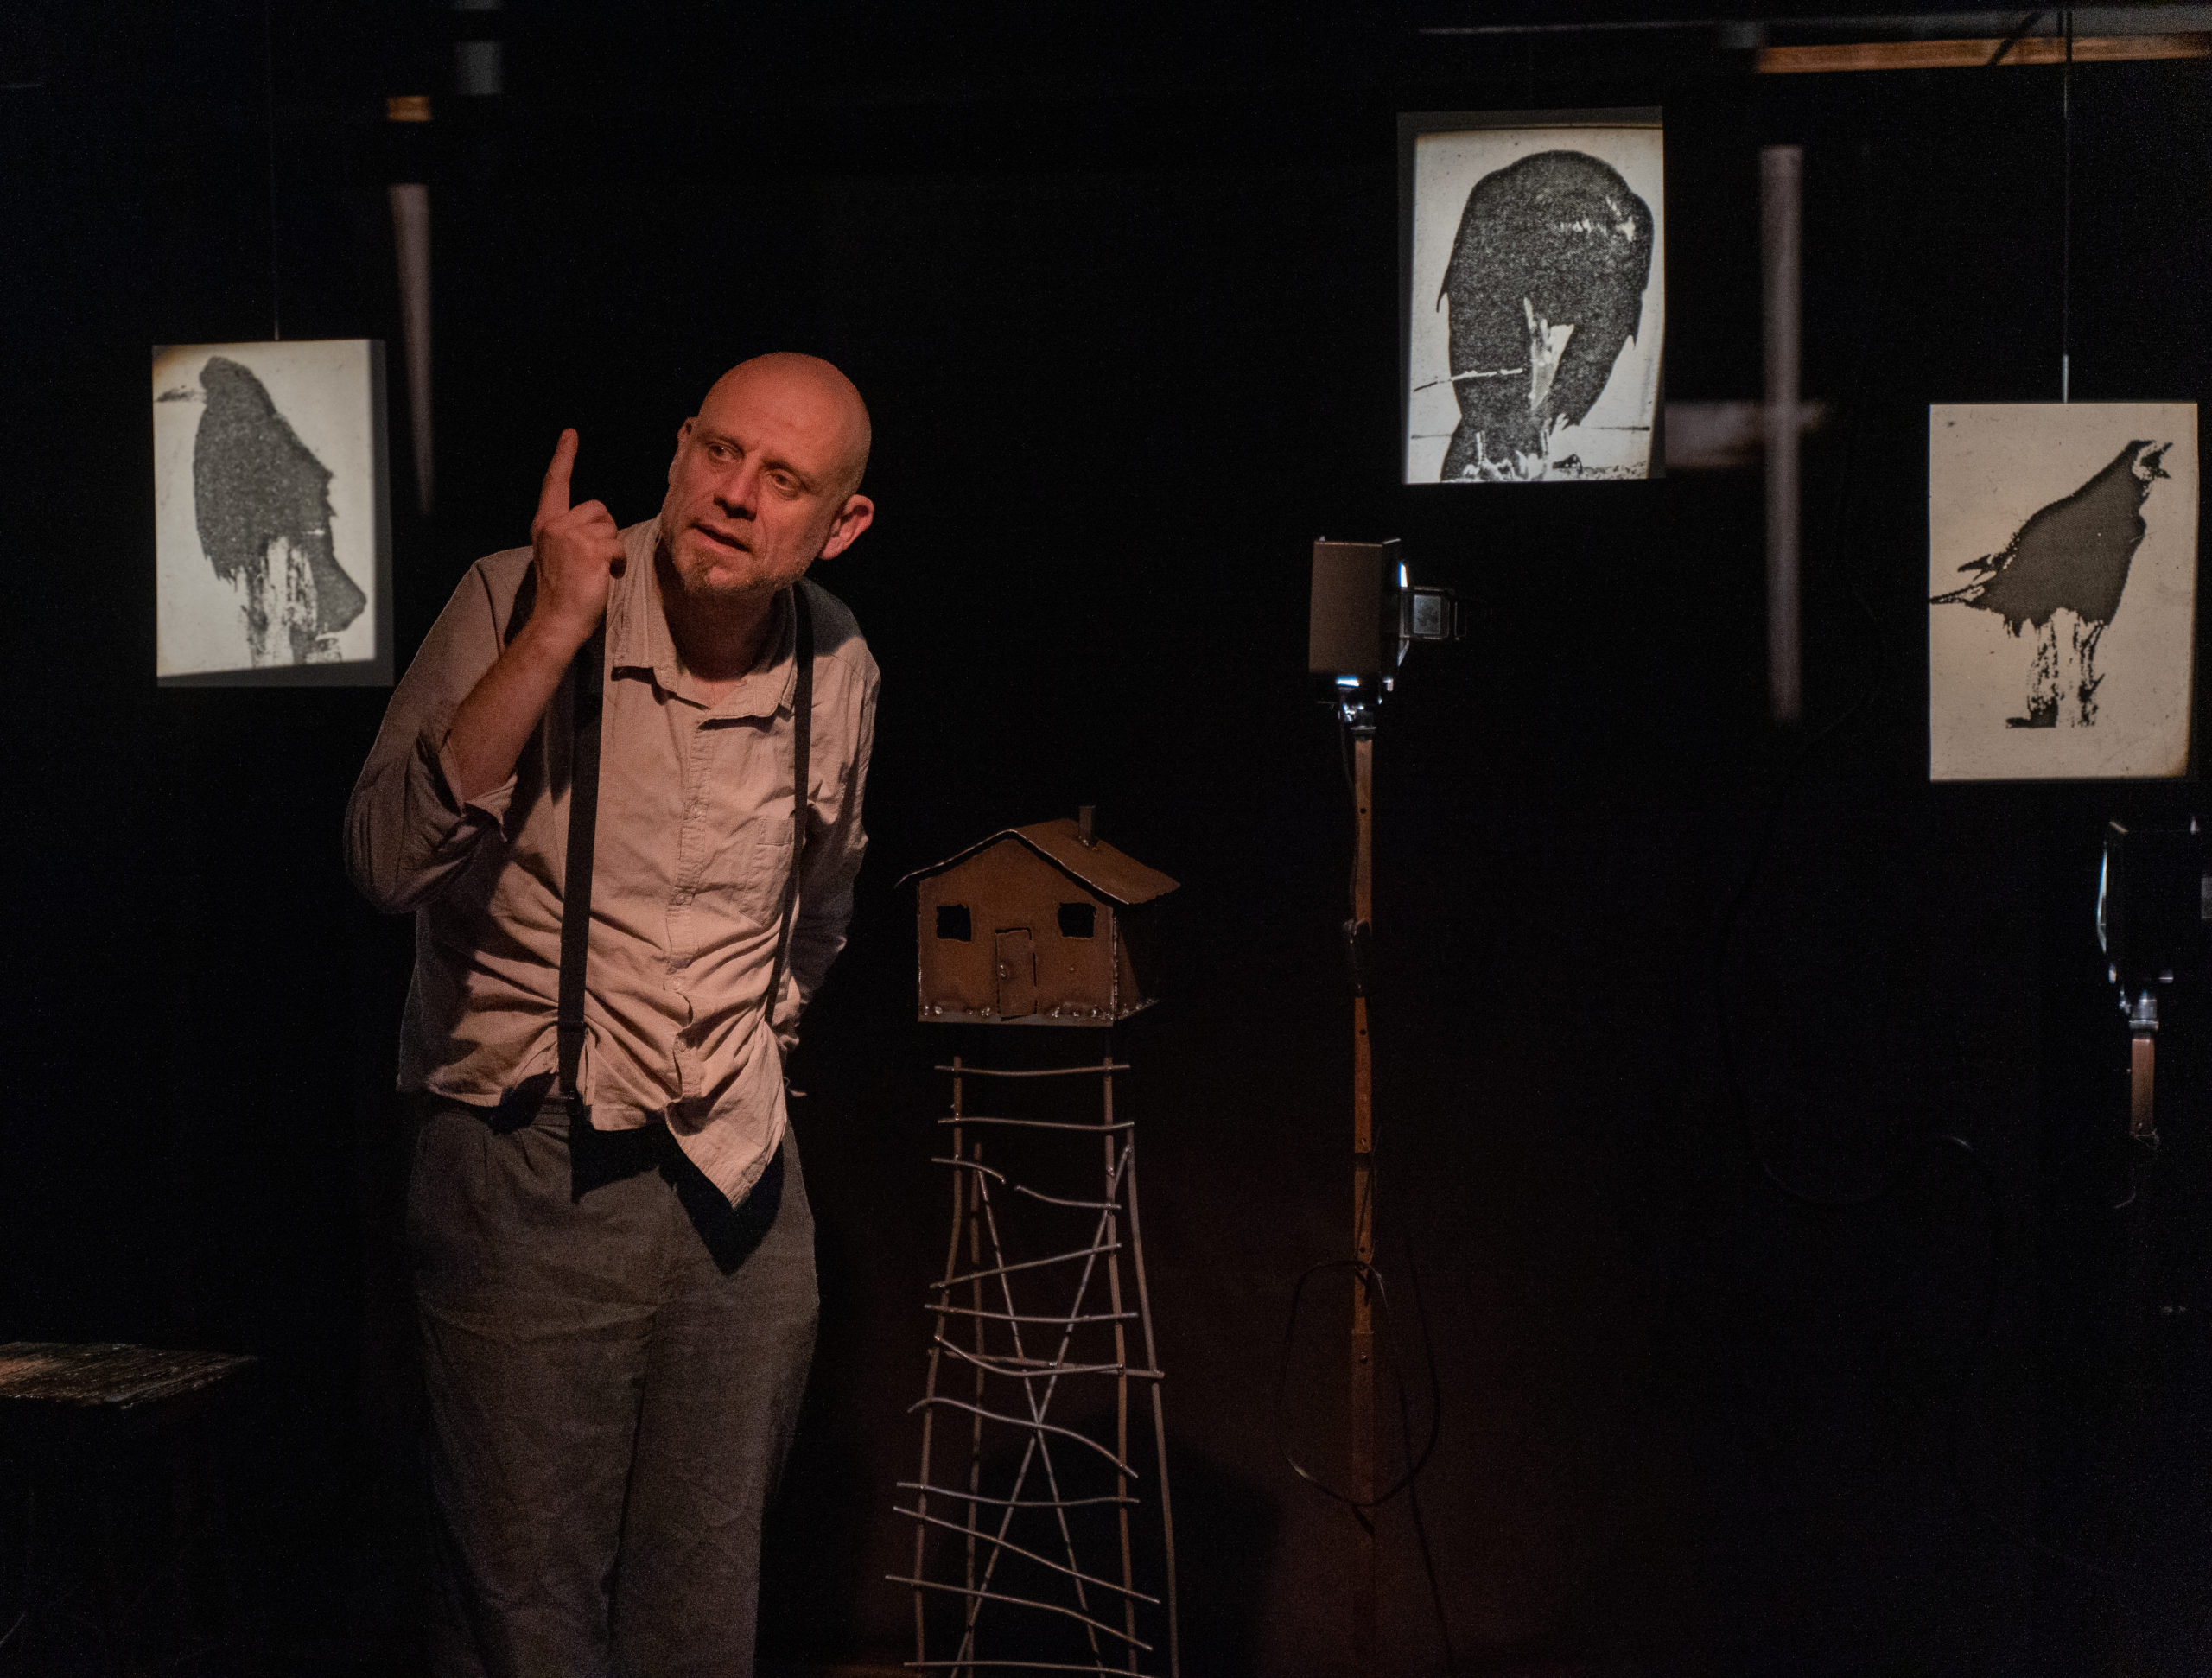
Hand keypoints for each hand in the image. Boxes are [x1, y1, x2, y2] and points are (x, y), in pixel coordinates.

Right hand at [527, 429, 624, 652]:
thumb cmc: (562, 592)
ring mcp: (572, 535)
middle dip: (605, 529)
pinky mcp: (591, 549)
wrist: (556, 620)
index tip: (570, 434)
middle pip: (598, 508)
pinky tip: (606, 576)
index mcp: (545, 524)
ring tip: (598, 570)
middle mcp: (555, 524)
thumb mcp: (557, 553)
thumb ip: (569, 532)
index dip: (564, 457)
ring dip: (613, 548)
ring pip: (611, 527)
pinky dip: (619, 562)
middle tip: (594, 558)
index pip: (555, 483)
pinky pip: (619, 546)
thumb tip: (598, 523)